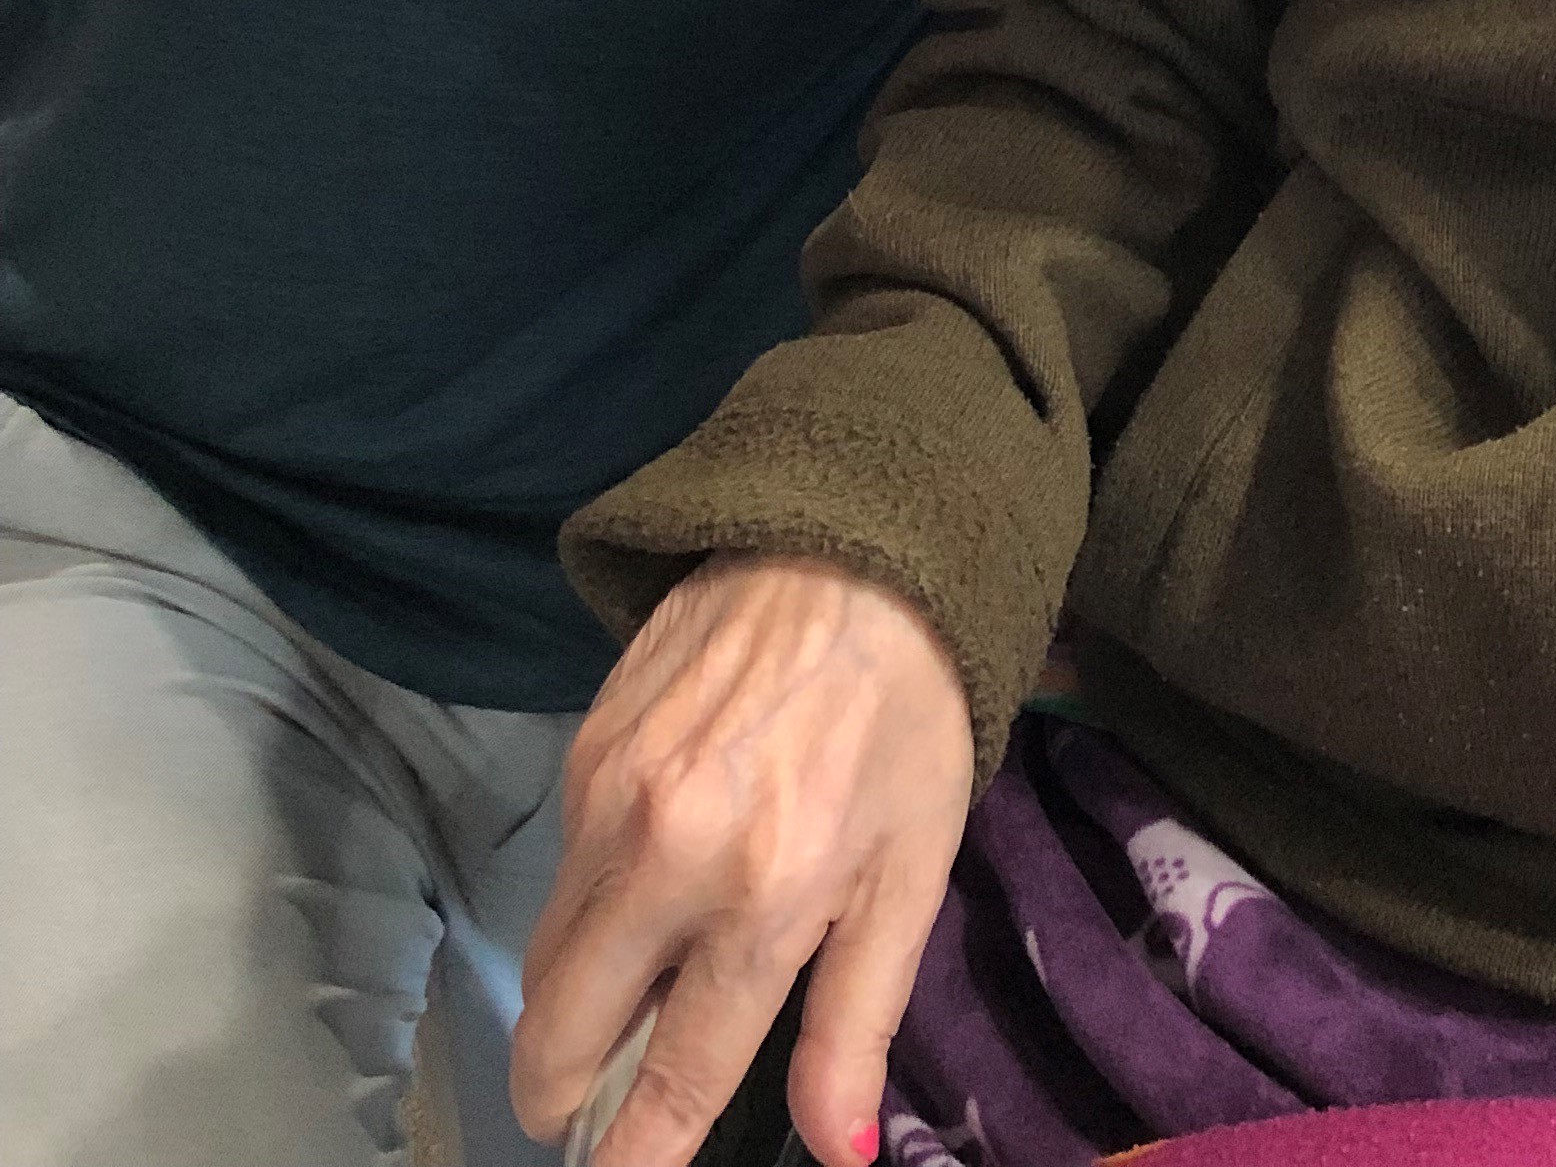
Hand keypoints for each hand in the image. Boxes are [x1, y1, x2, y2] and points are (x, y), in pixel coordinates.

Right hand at [511, 556, 974, 1166]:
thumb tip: (836, 1148)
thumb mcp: (912, 869)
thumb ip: (860, 1017)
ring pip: (548, 960)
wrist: (854, 545)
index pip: (672, 1074)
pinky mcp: (578, 750)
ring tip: (652, 976)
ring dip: (580, 999)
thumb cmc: (906, 717)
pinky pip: (560, 873)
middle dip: (572, 1092)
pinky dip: (592, 904)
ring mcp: (607, 799)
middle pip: (559, 1035)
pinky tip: (657, 870)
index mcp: (763, 895)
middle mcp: (664, 855)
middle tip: (616, 1091)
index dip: (635, 1155)